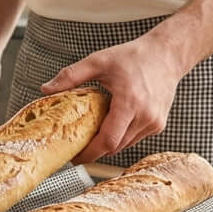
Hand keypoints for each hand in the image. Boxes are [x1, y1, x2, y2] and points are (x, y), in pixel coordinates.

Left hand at [40, 36, 187, 163]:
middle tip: (77, 146)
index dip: (90, 153)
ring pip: (125, 144)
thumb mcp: (98, 61)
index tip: (75, 156)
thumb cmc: (134, 56)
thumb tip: (46, 89)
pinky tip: (113, 122)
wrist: (166, 55)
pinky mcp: (159, 125)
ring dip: (109, 142)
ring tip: (93, 132)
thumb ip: (71, 75)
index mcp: (130, 102)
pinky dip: (122, 135)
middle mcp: (145, 116)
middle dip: (95, 150)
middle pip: (115, 146)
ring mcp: (154, 123)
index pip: (109, 140)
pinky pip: (134, 138)